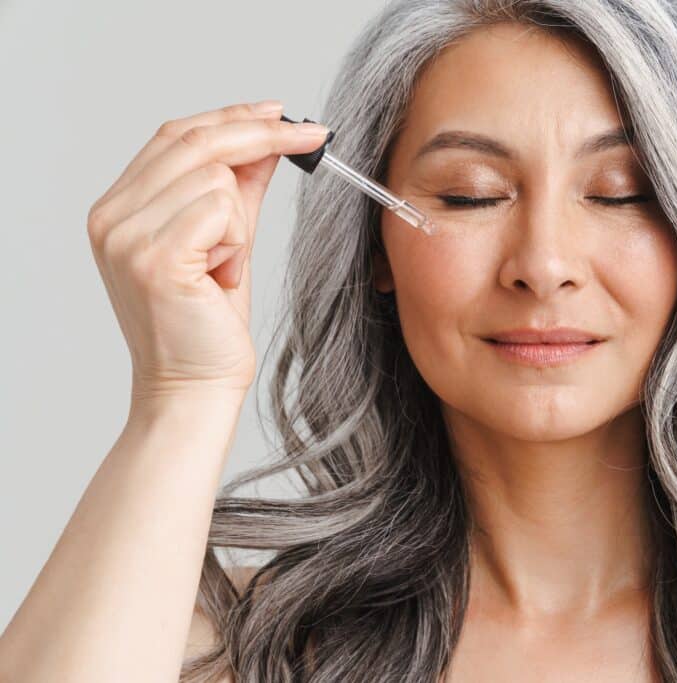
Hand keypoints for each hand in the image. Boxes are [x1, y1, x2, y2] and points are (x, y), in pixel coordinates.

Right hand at [85, 100, 330, 400]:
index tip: (278, 111)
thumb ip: (239, 189)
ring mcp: (126, 236)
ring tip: (223, 267)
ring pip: (216, 177)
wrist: (194, 386)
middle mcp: (111, 216)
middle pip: (195, 141)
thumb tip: (267, 140)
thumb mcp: (227, 241)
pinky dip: (236, 242)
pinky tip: (221, 277)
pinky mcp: (154, 257)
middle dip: (261, 134)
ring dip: (240, 222)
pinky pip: (221, 211)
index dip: (231, 116)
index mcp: (118, 207)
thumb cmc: (208, 323)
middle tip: (311, 136)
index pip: (175, 135)